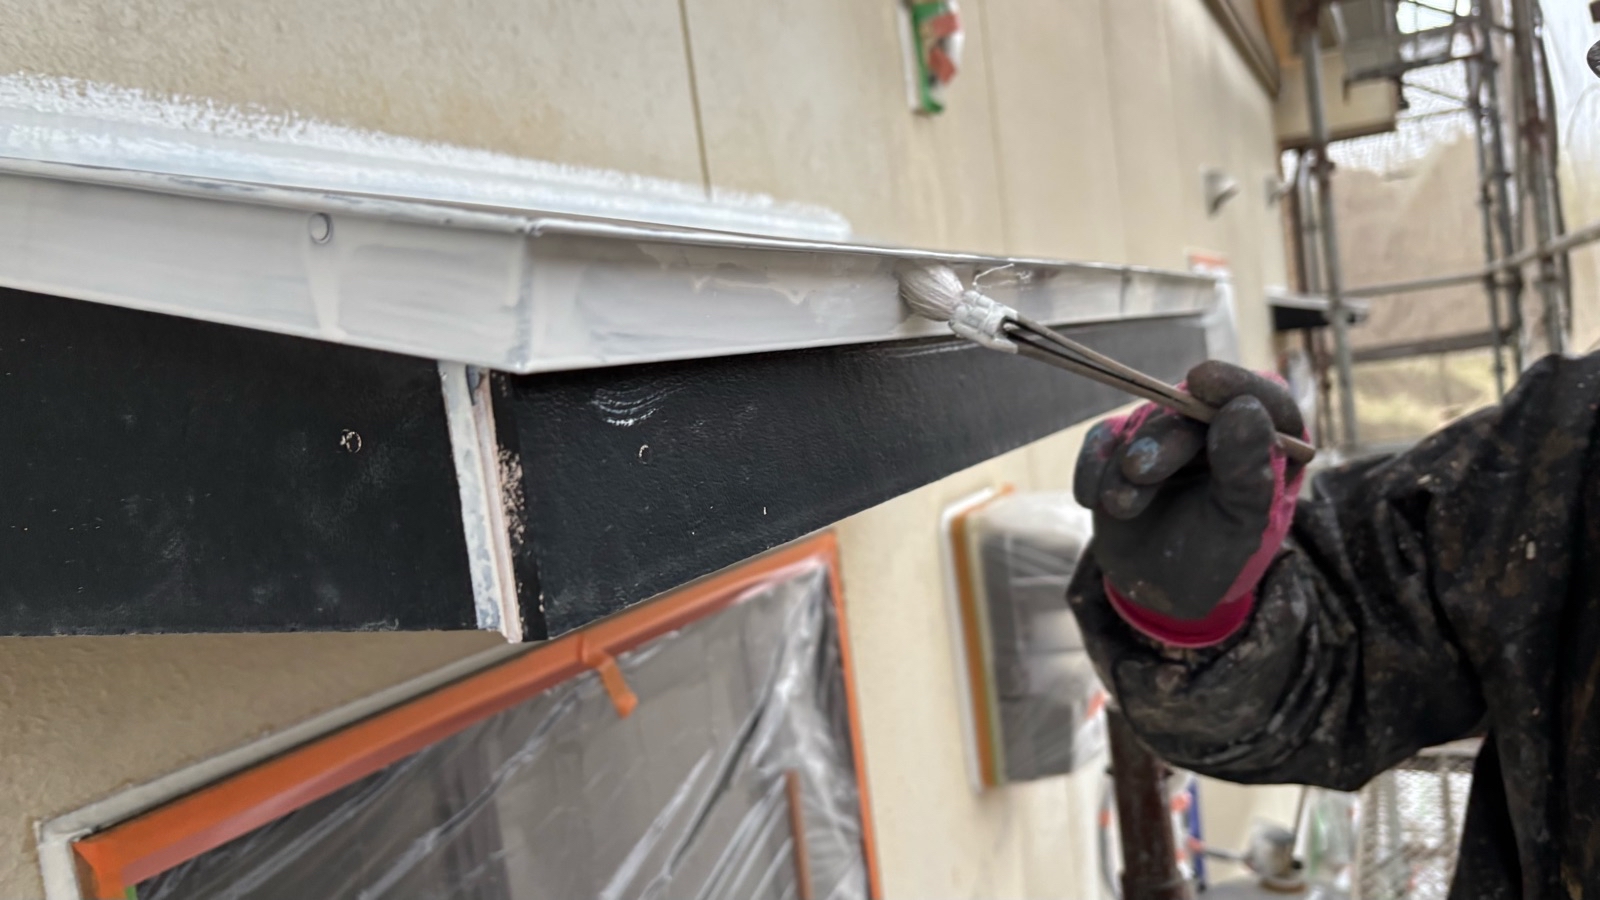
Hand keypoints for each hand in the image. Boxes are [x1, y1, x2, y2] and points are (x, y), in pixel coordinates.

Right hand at [1073, 362, 1306, 643]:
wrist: (1153, 588)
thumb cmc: (1209, 559)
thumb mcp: (1238, 528)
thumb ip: (1247, 472)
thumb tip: (1243, 409)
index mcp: (1263, 444)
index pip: (1262, 397)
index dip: (1235, 383)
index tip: (1203, 380)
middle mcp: (1214, 430)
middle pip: (1189, 408)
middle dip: (1161, 439)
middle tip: (1139, 472)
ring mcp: (1165, 434)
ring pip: (1141, 422)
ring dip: (1123, 464)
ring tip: (1120, 506)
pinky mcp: (1122, 445)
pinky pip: (1102, 438)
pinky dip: (1093, 465)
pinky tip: (1093, 500)